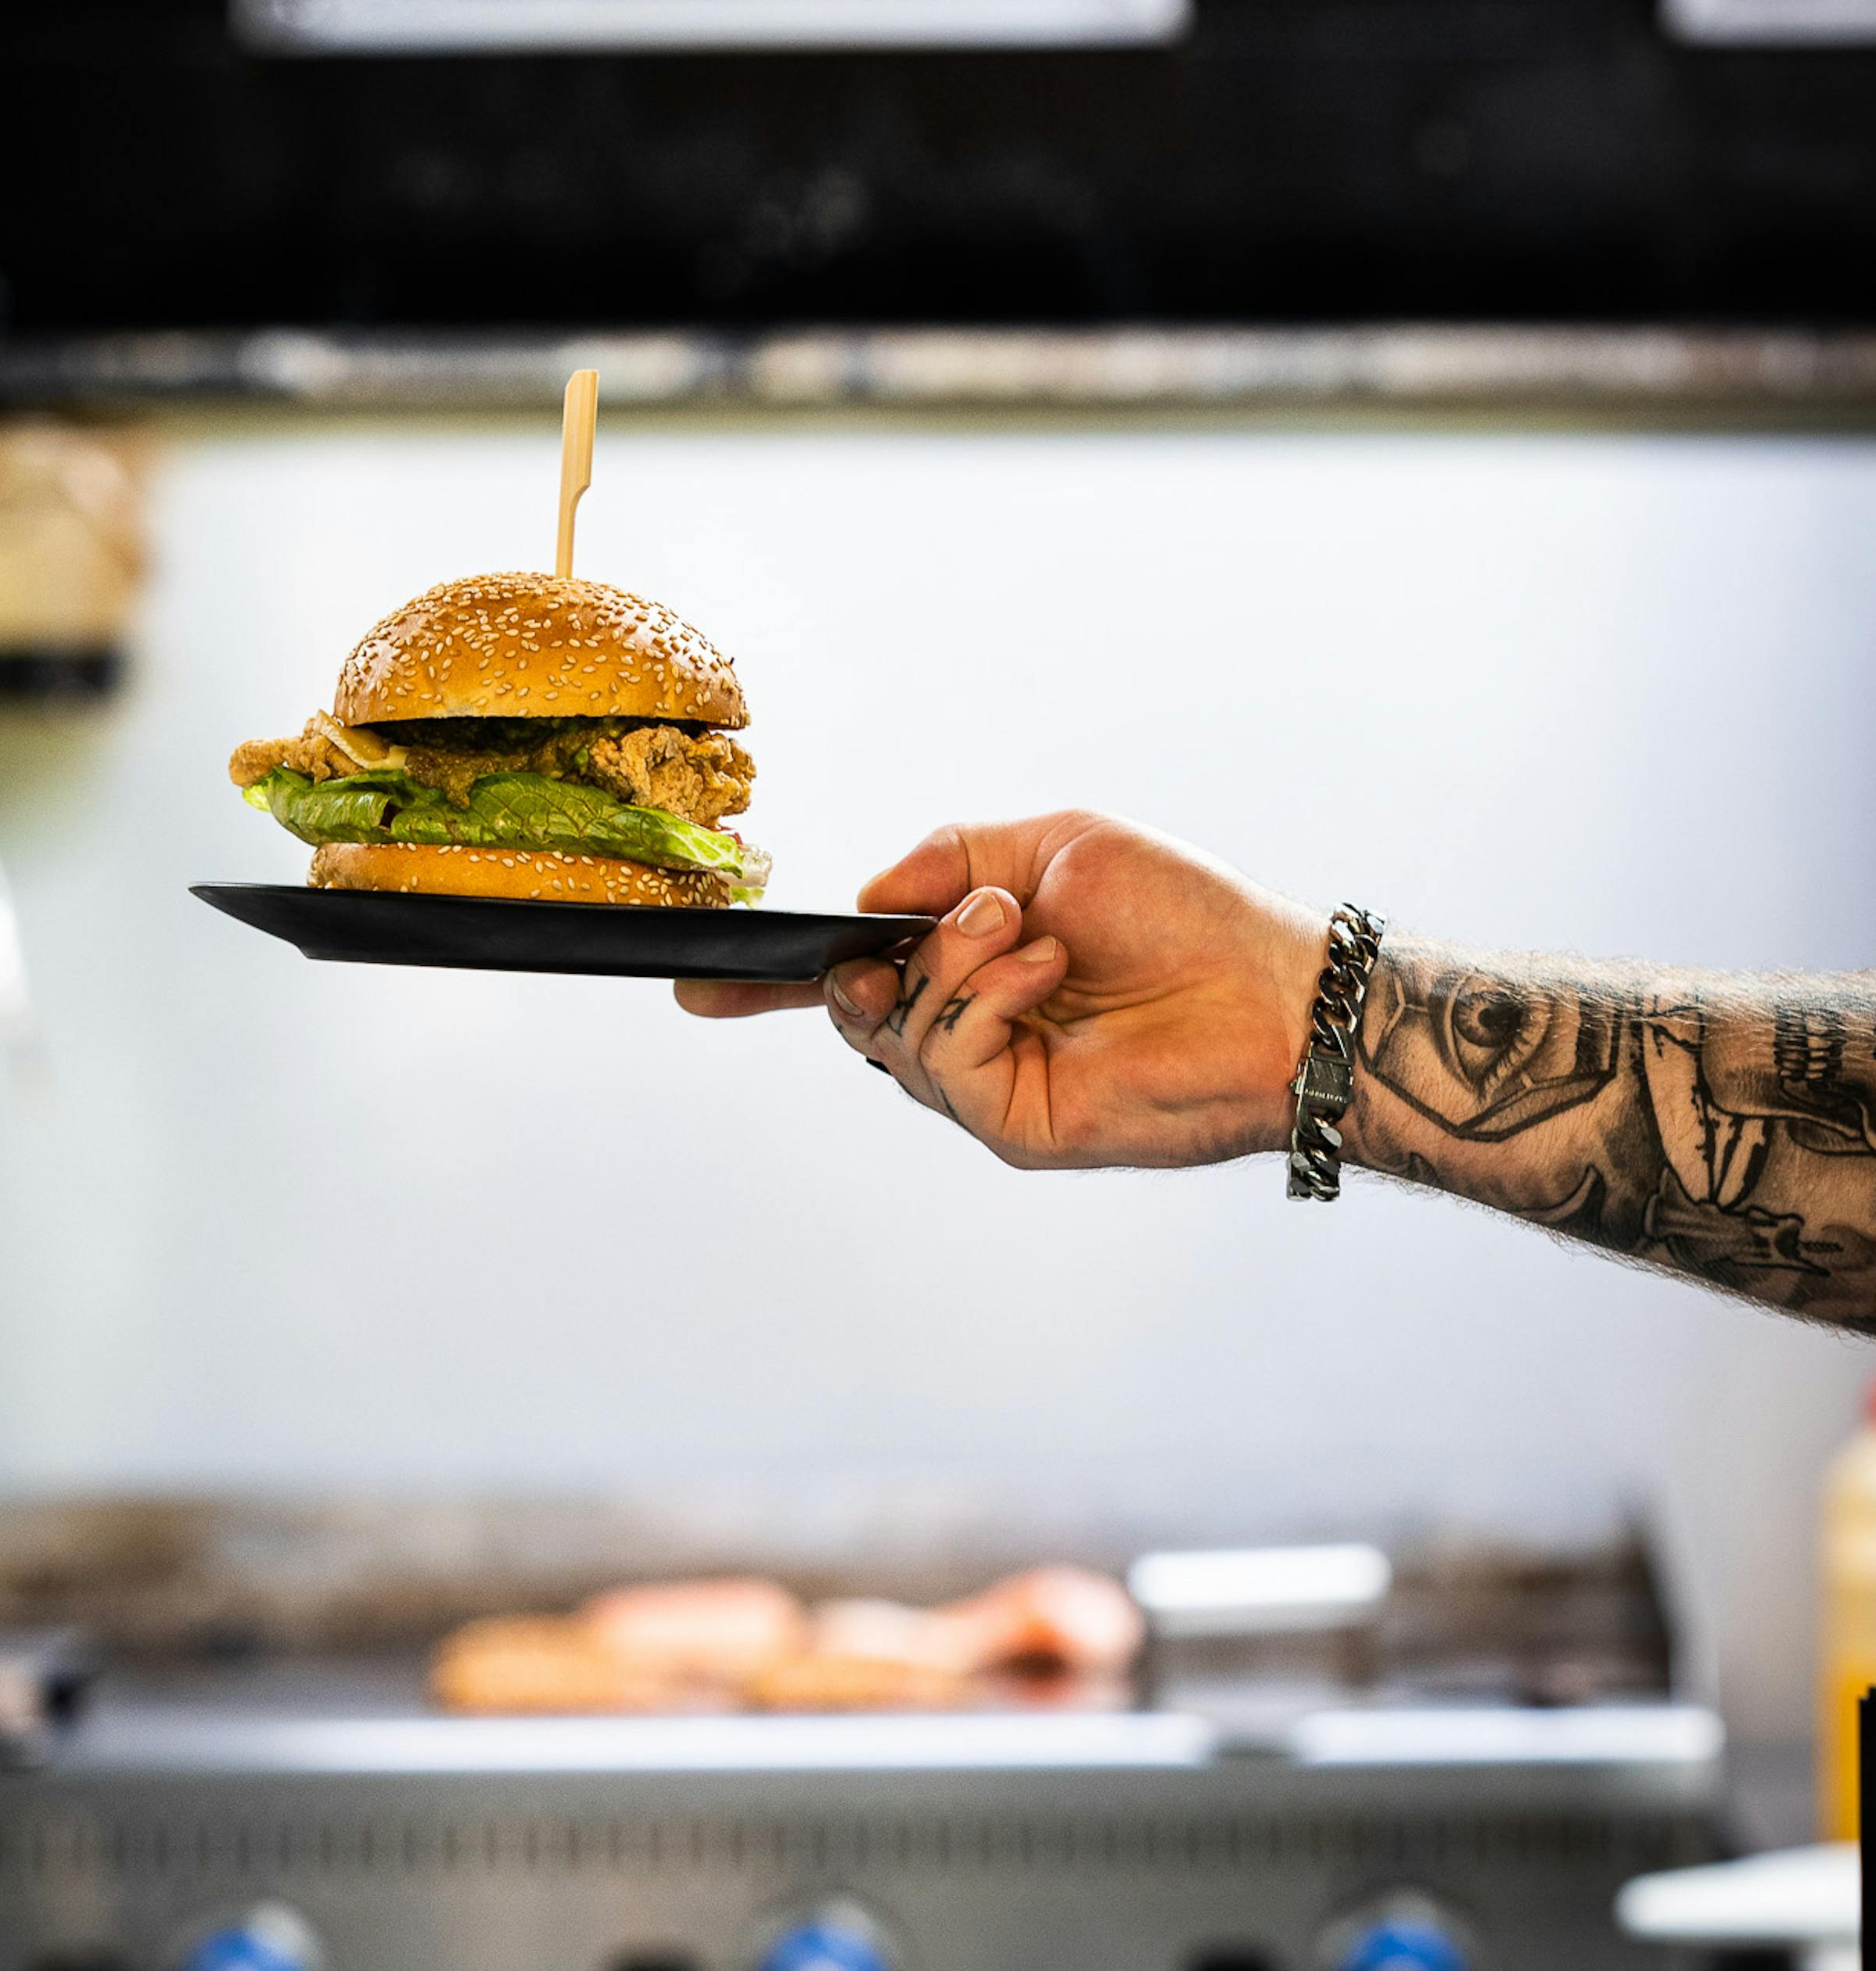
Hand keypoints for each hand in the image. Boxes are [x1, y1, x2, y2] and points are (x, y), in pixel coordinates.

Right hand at [676, 813, 1327, 1170]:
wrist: (1271, 988)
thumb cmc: (1184, 914)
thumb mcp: (1052, 844)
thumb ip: (949, 854)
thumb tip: (870, 892)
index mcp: (973, 970)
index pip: (853, 981)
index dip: (773, 986)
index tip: (700, 985)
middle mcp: (972, 1034)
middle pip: (853, 1011)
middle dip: (870, 956)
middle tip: (964, 917)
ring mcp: (990, 1086)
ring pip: (892, 1033)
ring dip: (950, 962)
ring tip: (1027, 931)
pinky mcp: (1014, 1126)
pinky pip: (942, 1061)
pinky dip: (979, 999)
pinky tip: (1043, 971)